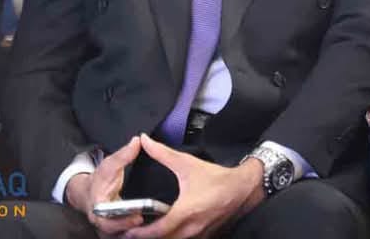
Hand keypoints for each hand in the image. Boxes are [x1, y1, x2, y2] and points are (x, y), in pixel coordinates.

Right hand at [65, 136, 143, 235]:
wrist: (87, 192)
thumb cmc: (99, 179)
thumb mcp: (110, 164)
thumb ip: (124, 155)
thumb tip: (137, 141)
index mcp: (97, 205)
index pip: (107, 219)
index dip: (122, 220)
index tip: (138, 216)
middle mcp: (99, 221)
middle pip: (114, 232)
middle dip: (129, 228)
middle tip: (145, 224)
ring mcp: (105, 229)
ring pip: (119, 236)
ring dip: (133, 233)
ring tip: (150, 229)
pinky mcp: (113, 233)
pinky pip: (122, 236)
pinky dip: (133, 234)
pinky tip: (146, 231)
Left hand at [123, 134, 264, 238]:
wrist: (241, 188)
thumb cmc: (213, 177)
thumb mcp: (186, 162)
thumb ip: (162, 153)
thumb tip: (143, 140)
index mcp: (186, 212)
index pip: (160, 230)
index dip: (142, 233)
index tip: (127, 231)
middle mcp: (192, 228)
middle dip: (147, 238)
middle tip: (130, 232)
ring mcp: (200, 235)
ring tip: (143, 232)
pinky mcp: (205, 235)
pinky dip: (173, 238)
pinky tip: (164, 232)